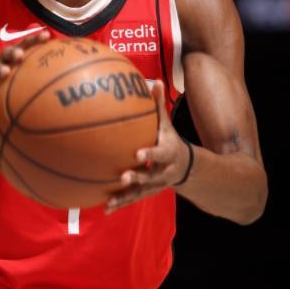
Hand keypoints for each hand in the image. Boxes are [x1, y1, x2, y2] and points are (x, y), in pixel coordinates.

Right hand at [0, 30, 50, 99]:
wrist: (8, 105)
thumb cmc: (28, 87)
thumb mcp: (42, 79)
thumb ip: (56, 74)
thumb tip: (83, 75)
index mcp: (20, 56)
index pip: (28, 45)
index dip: (35, 39)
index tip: (46, 37)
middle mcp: (7, 63)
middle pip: (8, 53)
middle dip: (14, 52)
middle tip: (20, 56)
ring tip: (5, 73)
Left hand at [105, 80, 189, 213]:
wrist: (184, 166)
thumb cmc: (168, 139)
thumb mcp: (167, 124)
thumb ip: (158, 106)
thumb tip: (154, 80)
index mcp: (168, 152)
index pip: (160, 153)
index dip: (150, 153)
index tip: (138, 153)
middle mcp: (163, 171)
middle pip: (151, 176)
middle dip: (138, 177)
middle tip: (123, 176)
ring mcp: (155, 184)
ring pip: (140, 192)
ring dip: (125, 196)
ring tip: (110, 201)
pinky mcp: (146, 192)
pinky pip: (132, 198)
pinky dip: (120, 203)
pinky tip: (105, 208)